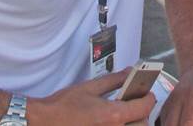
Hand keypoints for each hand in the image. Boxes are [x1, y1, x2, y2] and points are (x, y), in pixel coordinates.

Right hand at [28, 68, 155, 125]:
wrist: (43, 122)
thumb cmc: (64, 105)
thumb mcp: (90, 87)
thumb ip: (114, 80)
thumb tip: (130, 72)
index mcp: (113, 115)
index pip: (144, 108)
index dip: (149, 98)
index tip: (147, 93)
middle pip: (142, 125)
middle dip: (142, 114)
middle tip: (136, 104)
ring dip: (132, 124)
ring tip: (124, 115)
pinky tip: (111, 122)